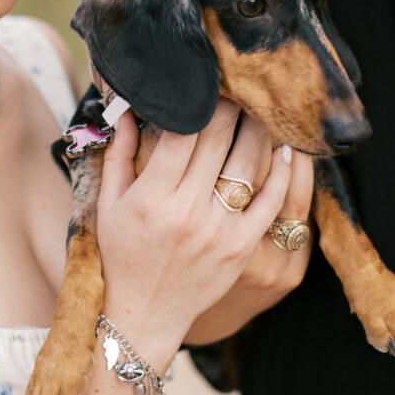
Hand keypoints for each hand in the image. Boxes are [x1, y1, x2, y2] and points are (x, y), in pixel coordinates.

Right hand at [95, 99, 291, 360]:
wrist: (144, 314)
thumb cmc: (122, 255)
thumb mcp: (108, 204)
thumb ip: (118, 154)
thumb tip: (127, 107)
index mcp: (152, 197)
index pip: (182, 133)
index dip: (198, 101)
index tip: (207, 80)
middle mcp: (187, 211)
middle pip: (217, 140)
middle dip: (230, 105)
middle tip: (239, 83)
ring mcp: (218, 231)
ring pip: (248, 164)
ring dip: (259, 129)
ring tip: (263, 107)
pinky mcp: (243, 248)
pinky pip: (270, 202)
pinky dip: (281, 173)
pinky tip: (286, 150)